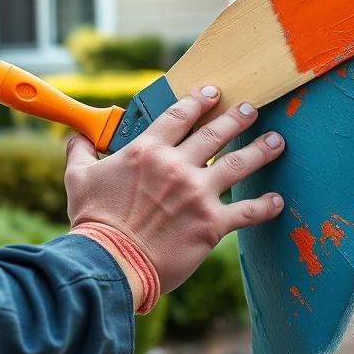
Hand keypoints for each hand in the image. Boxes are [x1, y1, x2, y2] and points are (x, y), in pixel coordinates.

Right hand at [65, 85, 284, 294]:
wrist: (111, 261)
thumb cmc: (94, 220)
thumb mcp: (78, 177)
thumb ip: (81, 151)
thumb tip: (76, 135)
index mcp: (146, 150)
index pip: (178, 115)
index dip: (198, 101)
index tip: (212, 92)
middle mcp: (176, 166)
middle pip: (214, 133)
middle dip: (236, 118)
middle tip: (250, 109)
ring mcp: (197, 194)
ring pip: (238, 164)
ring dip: (261, 150)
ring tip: (277, 140)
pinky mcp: (212, 224)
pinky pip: (247, 212)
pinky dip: (265, 206)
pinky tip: (277, 201)